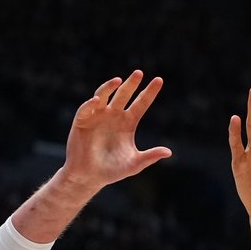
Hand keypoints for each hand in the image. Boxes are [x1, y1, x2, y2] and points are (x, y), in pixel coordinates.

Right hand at [58, 72, 170, 190]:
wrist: (90, 177)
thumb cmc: (112, 170)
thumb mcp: (134, 164)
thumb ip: (150, 157)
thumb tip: (169, 152)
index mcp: (128, 123)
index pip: (141, 104)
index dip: (149, 92)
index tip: (159, 80)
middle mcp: (113, 116)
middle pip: (124, 94)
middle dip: (131, 84)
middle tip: (139, 72)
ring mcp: (97, 116)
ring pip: (104, 95)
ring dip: (109, 87)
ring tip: (118, 80)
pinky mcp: (82, 121)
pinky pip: (86, 109)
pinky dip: (90, 104)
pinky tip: (97, 100)